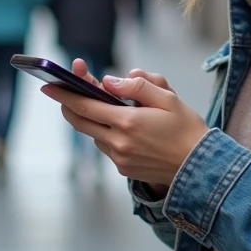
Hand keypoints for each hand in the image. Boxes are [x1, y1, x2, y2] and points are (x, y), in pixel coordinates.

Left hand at [41, 64, 208, 187]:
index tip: (49, 85)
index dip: (64, 94)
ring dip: (92, 119)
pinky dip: (106, 132)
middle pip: (80, 122)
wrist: (201, 168)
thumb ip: (137, 86)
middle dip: (69, 105)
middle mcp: (119, 143)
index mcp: (128, 122)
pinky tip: (121, 125)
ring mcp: (120, 159)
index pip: (85, 105)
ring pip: (93, 134)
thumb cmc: (187, 129)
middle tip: (64, 91)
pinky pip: (106, 146)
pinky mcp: (124, 169)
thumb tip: (109, 81)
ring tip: (103, 105)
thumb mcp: (168, 98)